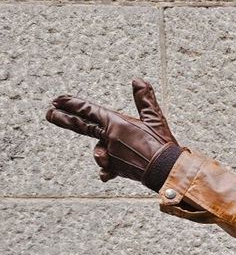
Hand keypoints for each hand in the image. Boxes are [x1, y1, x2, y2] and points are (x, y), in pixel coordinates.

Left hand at [46, 79, 178, 186]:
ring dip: (101, 150)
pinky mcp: (116, 169)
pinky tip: (105, 174)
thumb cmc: (162, 145)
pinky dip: (106, 169)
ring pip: (98, 149)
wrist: (166, 170)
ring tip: (109, 153)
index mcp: (117, 124)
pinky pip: (106, 168)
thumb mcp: (155, 119)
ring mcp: (111, 155)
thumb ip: (144, 99)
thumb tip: (137, 80)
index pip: (89, 111)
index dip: (72, 103)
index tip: (58, 99)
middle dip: (63, 118)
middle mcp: (110, 138)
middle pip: (81, 126)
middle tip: (49, 113)